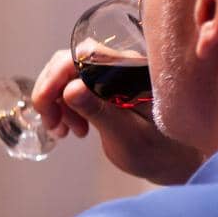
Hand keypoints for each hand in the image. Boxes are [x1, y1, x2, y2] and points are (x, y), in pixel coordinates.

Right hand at [30, 50, 201, 185]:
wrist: (172, 162)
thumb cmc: (159, 152)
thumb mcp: (127, 137)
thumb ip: (100, 111)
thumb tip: (70, 88)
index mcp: (135, 70)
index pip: (85, 55)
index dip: (57, 76)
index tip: (45, 106)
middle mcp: (123, 65)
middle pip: (70, 60)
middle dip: (52, 91)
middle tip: (52, 123)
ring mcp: (112, 74)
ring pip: (66, 73)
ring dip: (55, 101)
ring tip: (64, 131)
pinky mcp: (104, 86)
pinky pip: (72, 85)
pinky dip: (63, 106)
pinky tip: (72, 128)